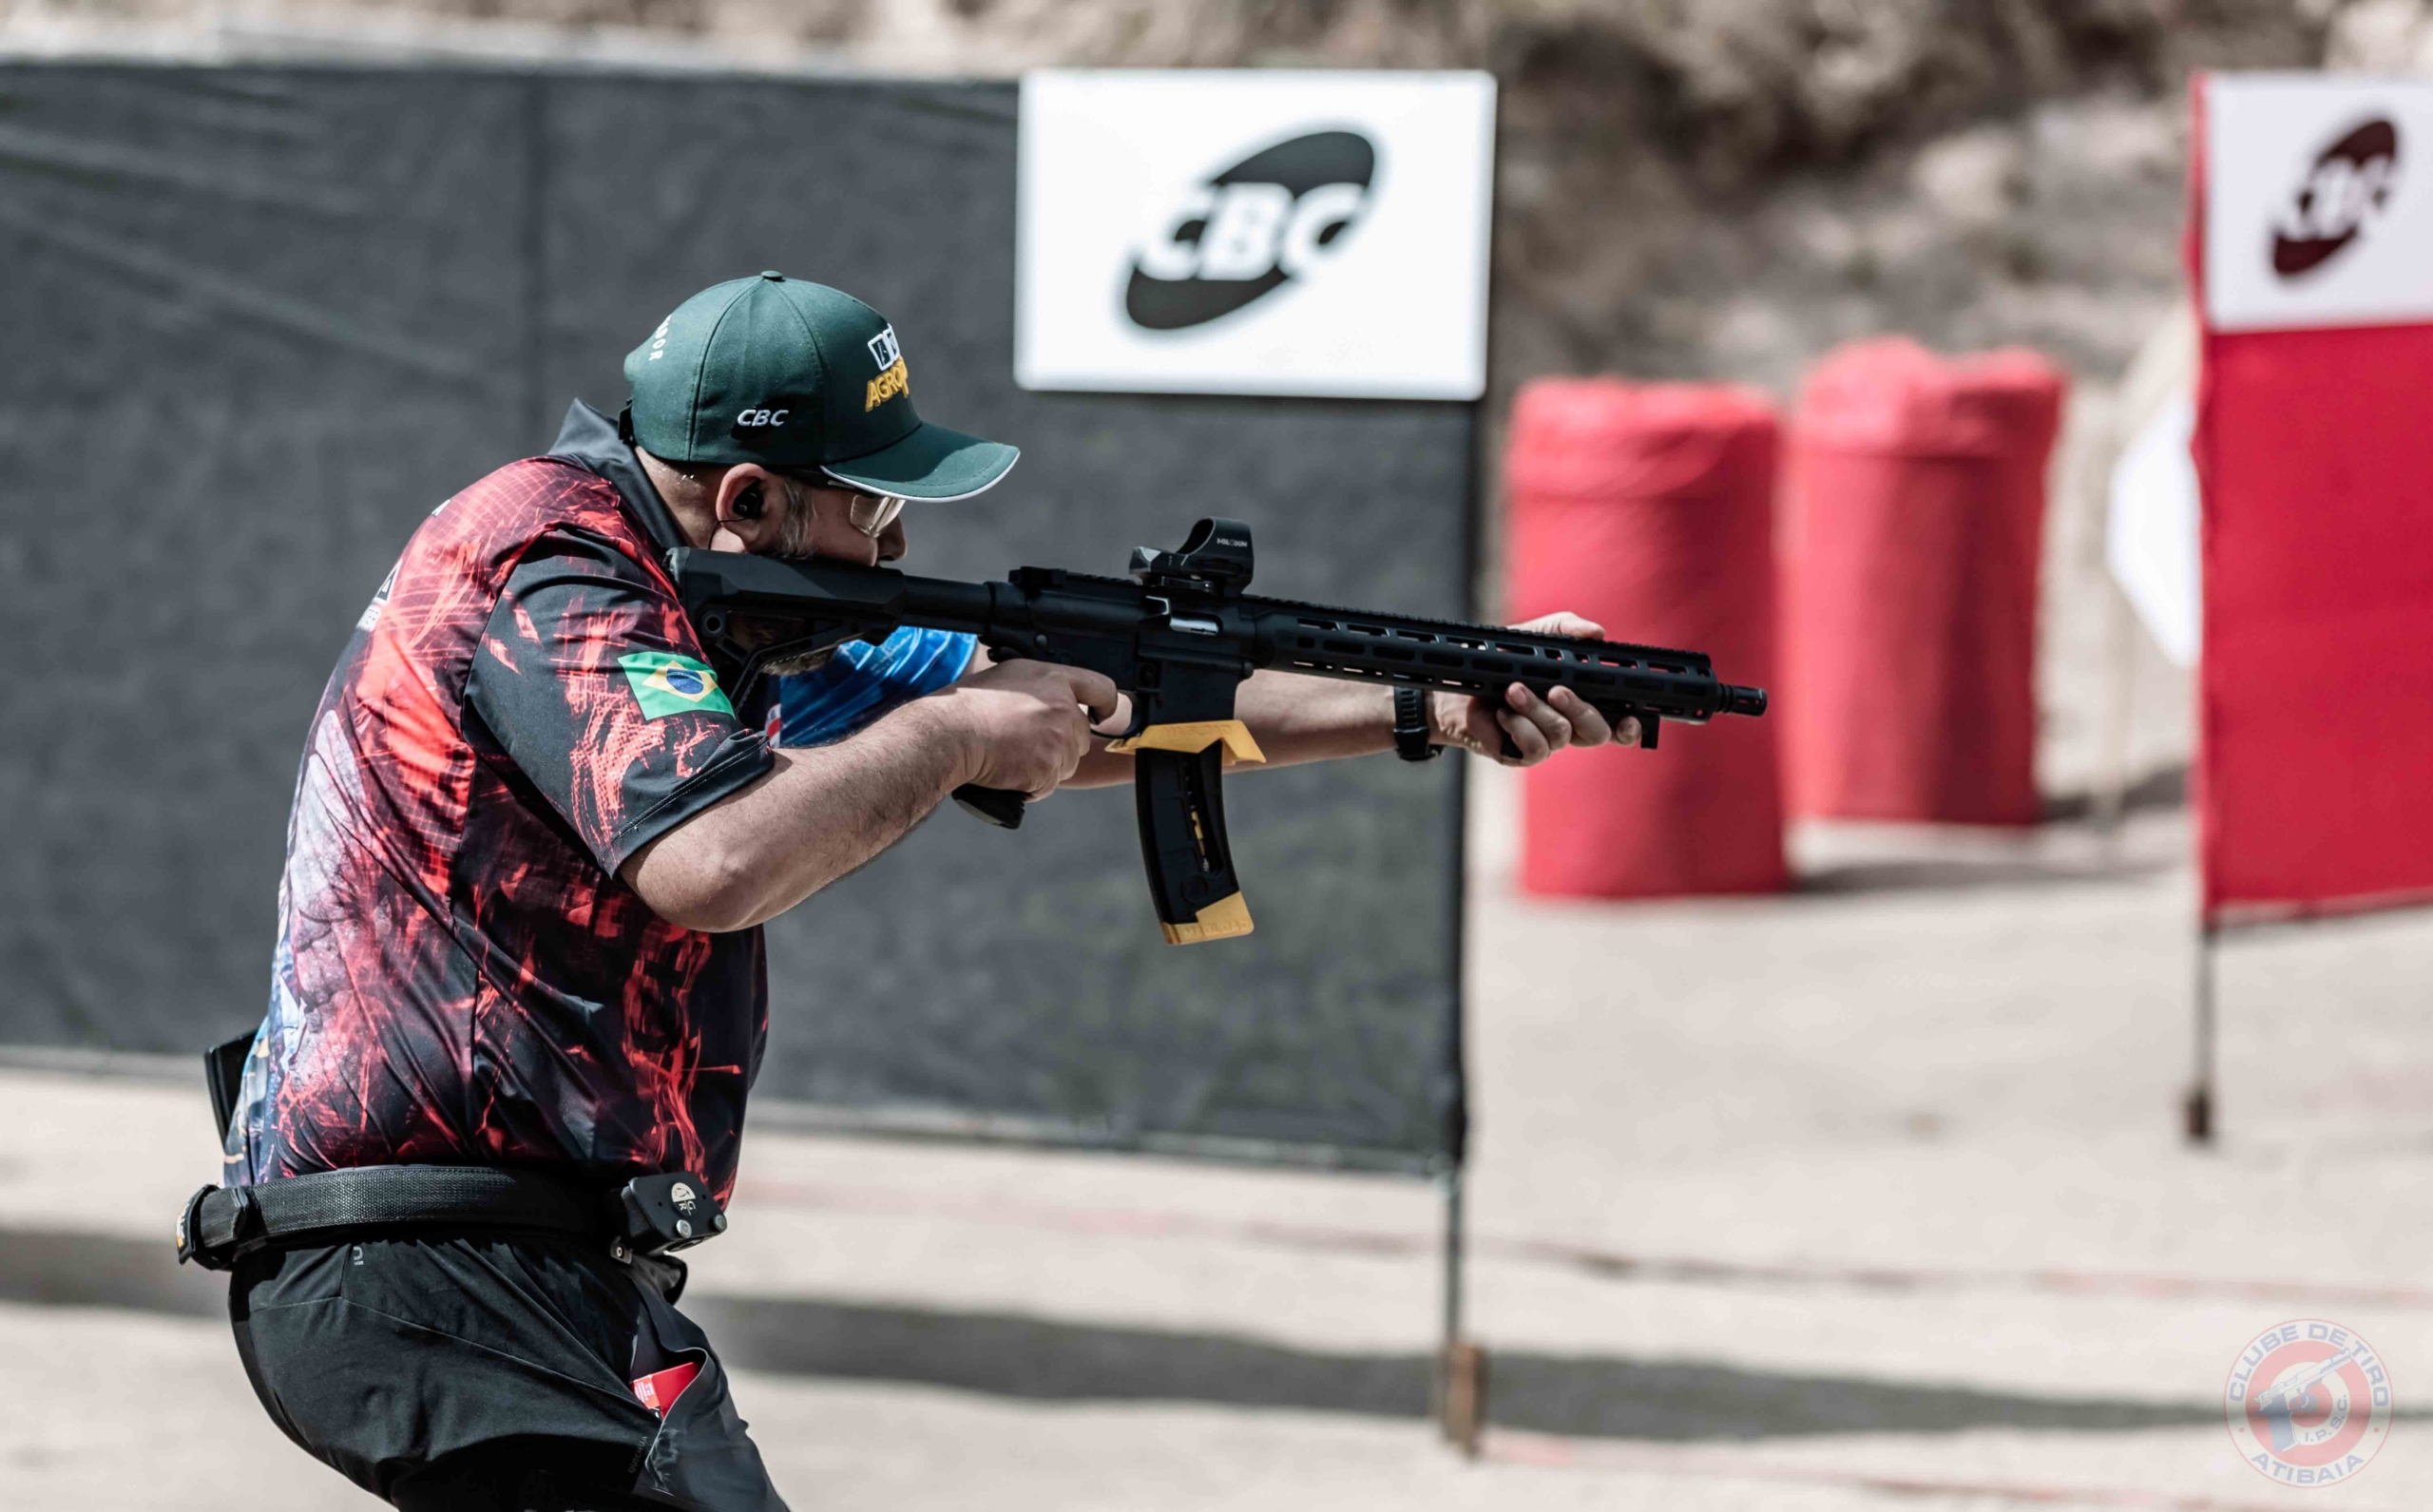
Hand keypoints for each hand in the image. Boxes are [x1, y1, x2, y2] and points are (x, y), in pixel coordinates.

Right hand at [933, 659, 1120, 800]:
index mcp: (1052, 678)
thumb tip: (1045, 702)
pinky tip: (1006, 771)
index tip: (1104, 715)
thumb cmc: (965, 707)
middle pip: (1081, 736)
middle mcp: (1062, 706)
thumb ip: (1038, 689)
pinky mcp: (1049, 768)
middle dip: (1060, 746)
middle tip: (1024, 745)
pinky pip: (1047, 785)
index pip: (1100, 688)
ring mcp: (1058, 738)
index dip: (1106, 704)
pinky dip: (1029, 786)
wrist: (949, 734)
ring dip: (1044, 768)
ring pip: (1066, 764)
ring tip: (1009, 756)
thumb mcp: (1007, 679)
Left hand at [1433, 612, 1641, 765]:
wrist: (1459, 679)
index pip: (1617, 722)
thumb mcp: (1537, 635)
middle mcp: (1568, 725)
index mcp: (1580, 700)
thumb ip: (1567, 629)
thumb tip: (1597, 633)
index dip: (1630, 726)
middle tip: (1557, 689)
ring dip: (1537, 709)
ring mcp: (1545, 742)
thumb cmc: (1502, 659)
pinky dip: (1520, 725)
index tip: (1631, 717)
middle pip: (1598, 733)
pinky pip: (1535, 748)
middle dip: (1581, 711)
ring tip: (1513, 690)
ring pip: (1562, 736)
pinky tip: (1504, 712)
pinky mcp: (1520, 754)